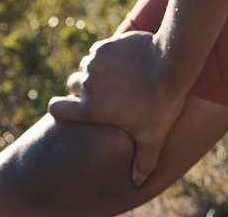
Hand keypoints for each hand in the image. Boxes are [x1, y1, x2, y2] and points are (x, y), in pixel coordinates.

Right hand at [47, 31, 186, 186]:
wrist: (170, 62)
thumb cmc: (160, 102)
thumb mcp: (153, 136)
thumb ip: (143, 161)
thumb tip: (138, 182)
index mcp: (89, 108)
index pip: (56, 108)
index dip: (61, 108)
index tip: (71, 107)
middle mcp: (87, 84)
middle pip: (73, 85)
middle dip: (84, 88)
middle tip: (106, 92)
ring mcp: (95, 61)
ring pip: (87, 66)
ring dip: (97, 71)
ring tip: (118, 77)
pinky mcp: (107, 45)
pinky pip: (100, 50)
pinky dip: (107, 56)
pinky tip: (125, 61)